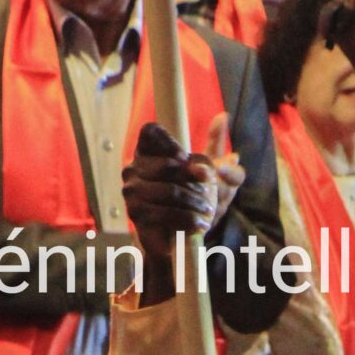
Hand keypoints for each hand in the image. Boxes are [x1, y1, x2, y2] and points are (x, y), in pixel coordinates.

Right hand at [121, 116, 242, 282]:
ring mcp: (131, 191)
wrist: (179, 236)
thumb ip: (217, 145)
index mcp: (148, 149)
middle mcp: (134, 166)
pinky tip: (199, 223)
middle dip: (194, 179)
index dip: (169, 142)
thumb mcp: (212, 171)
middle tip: (209, 190)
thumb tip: (222, 118)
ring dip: (194, 202)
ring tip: (207, 210)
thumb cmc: (193, 196)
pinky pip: (163, 213)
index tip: (185, 157)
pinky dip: (186, 218)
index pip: (149, 132)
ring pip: (168, 191)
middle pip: (166, 165)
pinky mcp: (136, 214)